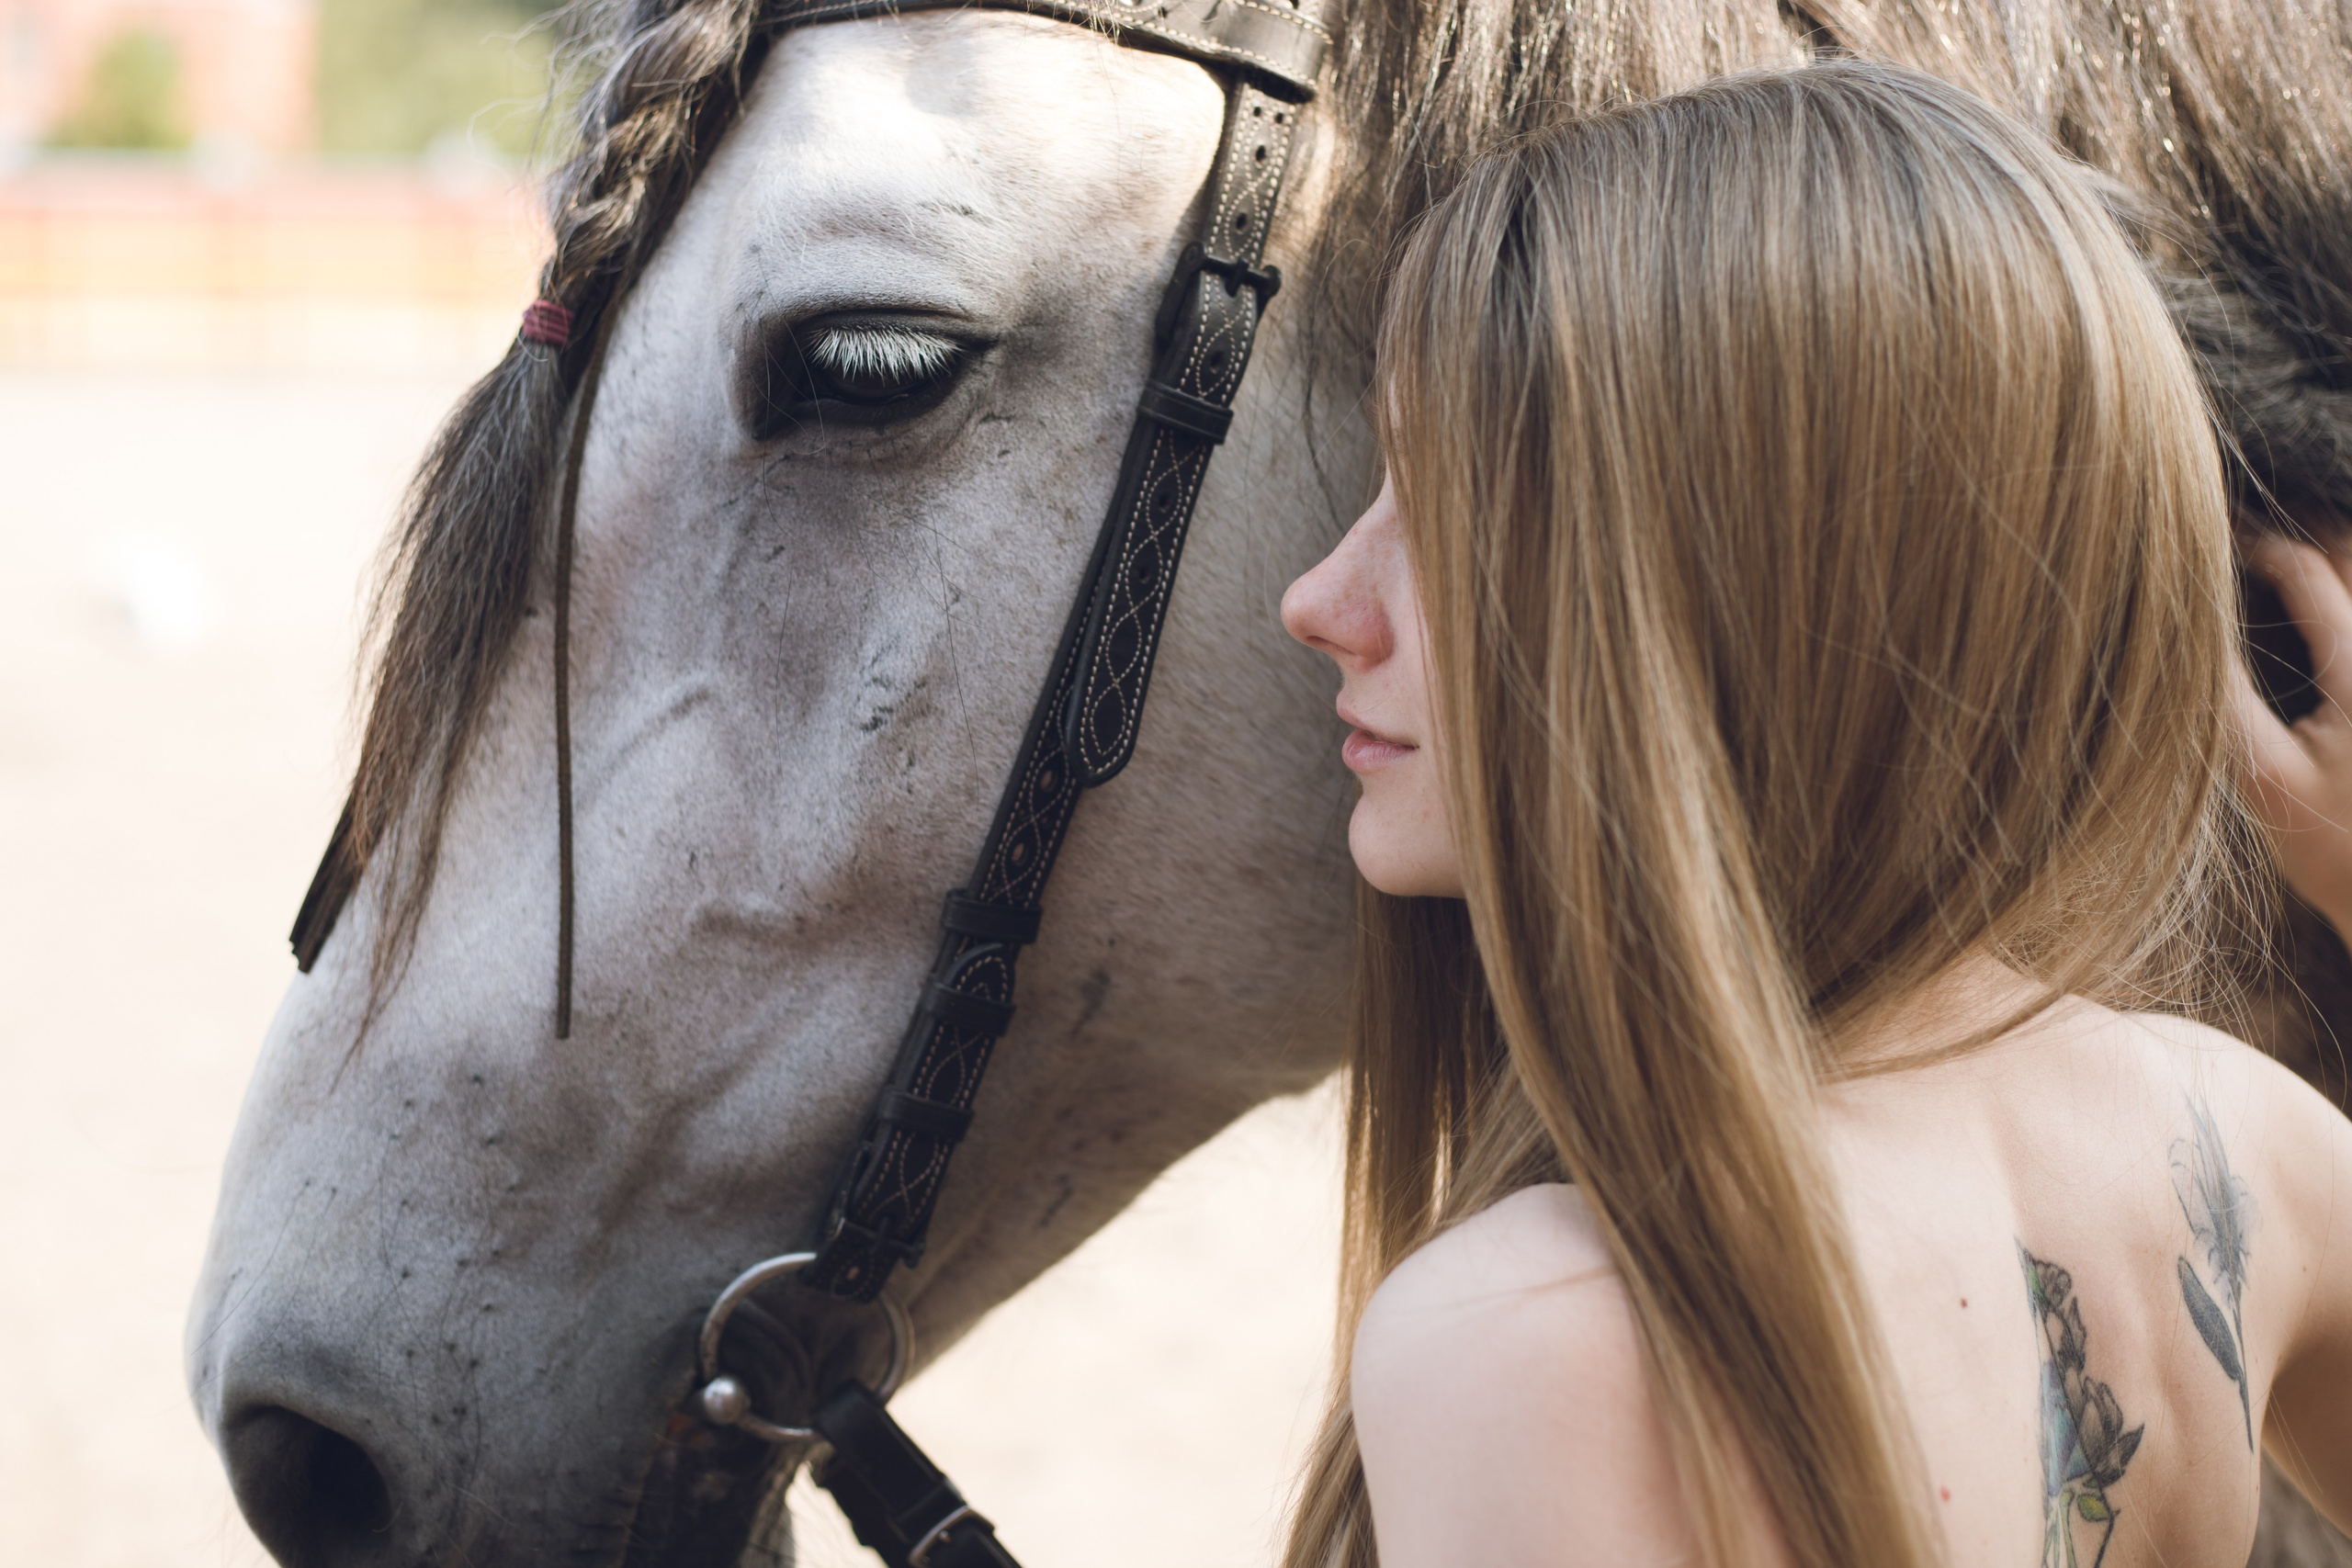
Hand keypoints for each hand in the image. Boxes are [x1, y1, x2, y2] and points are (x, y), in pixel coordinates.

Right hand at [2237, 537, 2351, 939]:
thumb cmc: (2335, 848)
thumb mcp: (2262, 778)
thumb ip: (2223, 703)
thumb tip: (2177, 643)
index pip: (2307, 571)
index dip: (2257, 546)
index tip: (2212, 542)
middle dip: (2302, 534)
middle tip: (2245, 536)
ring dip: (2331, 559)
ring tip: (2282, 559)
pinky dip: (2343, 598)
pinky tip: (2314, 611)